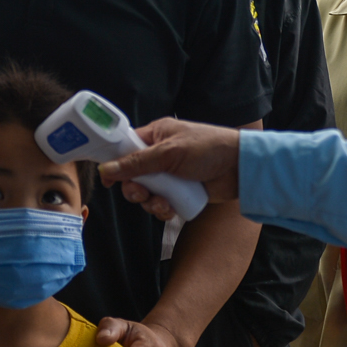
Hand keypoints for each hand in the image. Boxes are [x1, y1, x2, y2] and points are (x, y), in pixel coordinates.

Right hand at [100, 119, 241, 220]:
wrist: (241, 169)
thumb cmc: (208, 149)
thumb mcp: (169, 152)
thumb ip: (136, 162)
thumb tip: (105, 168)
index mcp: (156, 136)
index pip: (125, 148)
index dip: (114, 163)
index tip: (107, 179)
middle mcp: (160, 156)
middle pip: (132, 176)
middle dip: (134, 188)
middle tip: (140, 193)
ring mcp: (170, 176)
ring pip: (146, 193)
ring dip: (149, 202)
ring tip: (162, 203)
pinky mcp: (179, 193)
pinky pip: (161, 204)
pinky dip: (162, 209)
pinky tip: (170, 209)